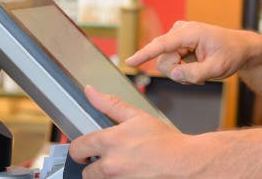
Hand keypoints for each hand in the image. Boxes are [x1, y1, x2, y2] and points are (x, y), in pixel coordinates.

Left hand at [69, 86, 184, 177]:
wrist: (184, 163)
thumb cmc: (166, 142)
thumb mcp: (138, 117)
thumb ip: (110, 105)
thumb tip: (90, 92)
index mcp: (110, 141)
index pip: (77, 147)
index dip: (81, 148)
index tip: (87, 150)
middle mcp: (110, 165)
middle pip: (85, 171)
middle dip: (95, 165)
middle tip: (112, 159)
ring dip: (107, 176)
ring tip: (125, 167)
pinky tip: (132, 173)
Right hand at [126, 21, 261, 83]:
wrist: (239, 47)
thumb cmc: (231, 54)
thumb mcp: (218, 68)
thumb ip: (195, 74)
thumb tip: (176, 74)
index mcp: (191, 33)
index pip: (162, 45)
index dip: (144, 54)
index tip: (129, 61)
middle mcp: (180, 30)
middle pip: (163, 61)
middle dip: (177, 73)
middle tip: (199, 76)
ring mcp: (178, 35)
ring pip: (166, 63)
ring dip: (181, 72)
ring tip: (200, 71)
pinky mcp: (177, 41)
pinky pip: (171, 61)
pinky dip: (182, 69)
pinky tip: (197, 67)